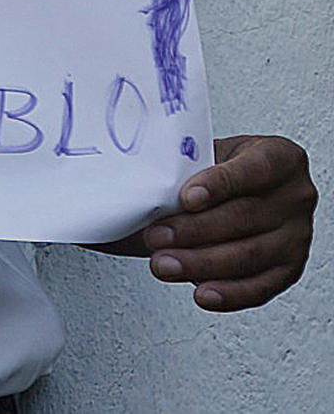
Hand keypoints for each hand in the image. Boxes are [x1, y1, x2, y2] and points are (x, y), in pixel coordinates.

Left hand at [143, 134, 315, 309]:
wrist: (235, 191)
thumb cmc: (218, 169)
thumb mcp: (209, 153)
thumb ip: (189, 167)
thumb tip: (149, 186)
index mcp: (280, 158)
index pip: (252, 170)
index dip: (218, 185)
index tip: (187, 198)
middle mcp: (295, 197)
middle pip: (244, 217)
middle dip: (194, 231)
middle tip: (155, 237)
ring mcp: (296, 236)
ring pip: (248, 255)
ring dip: (201, 263)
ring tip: (163, 264)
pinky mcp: (288, 269)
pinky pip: (259, 286)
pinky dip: (228, 293)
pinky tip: (201, 293)